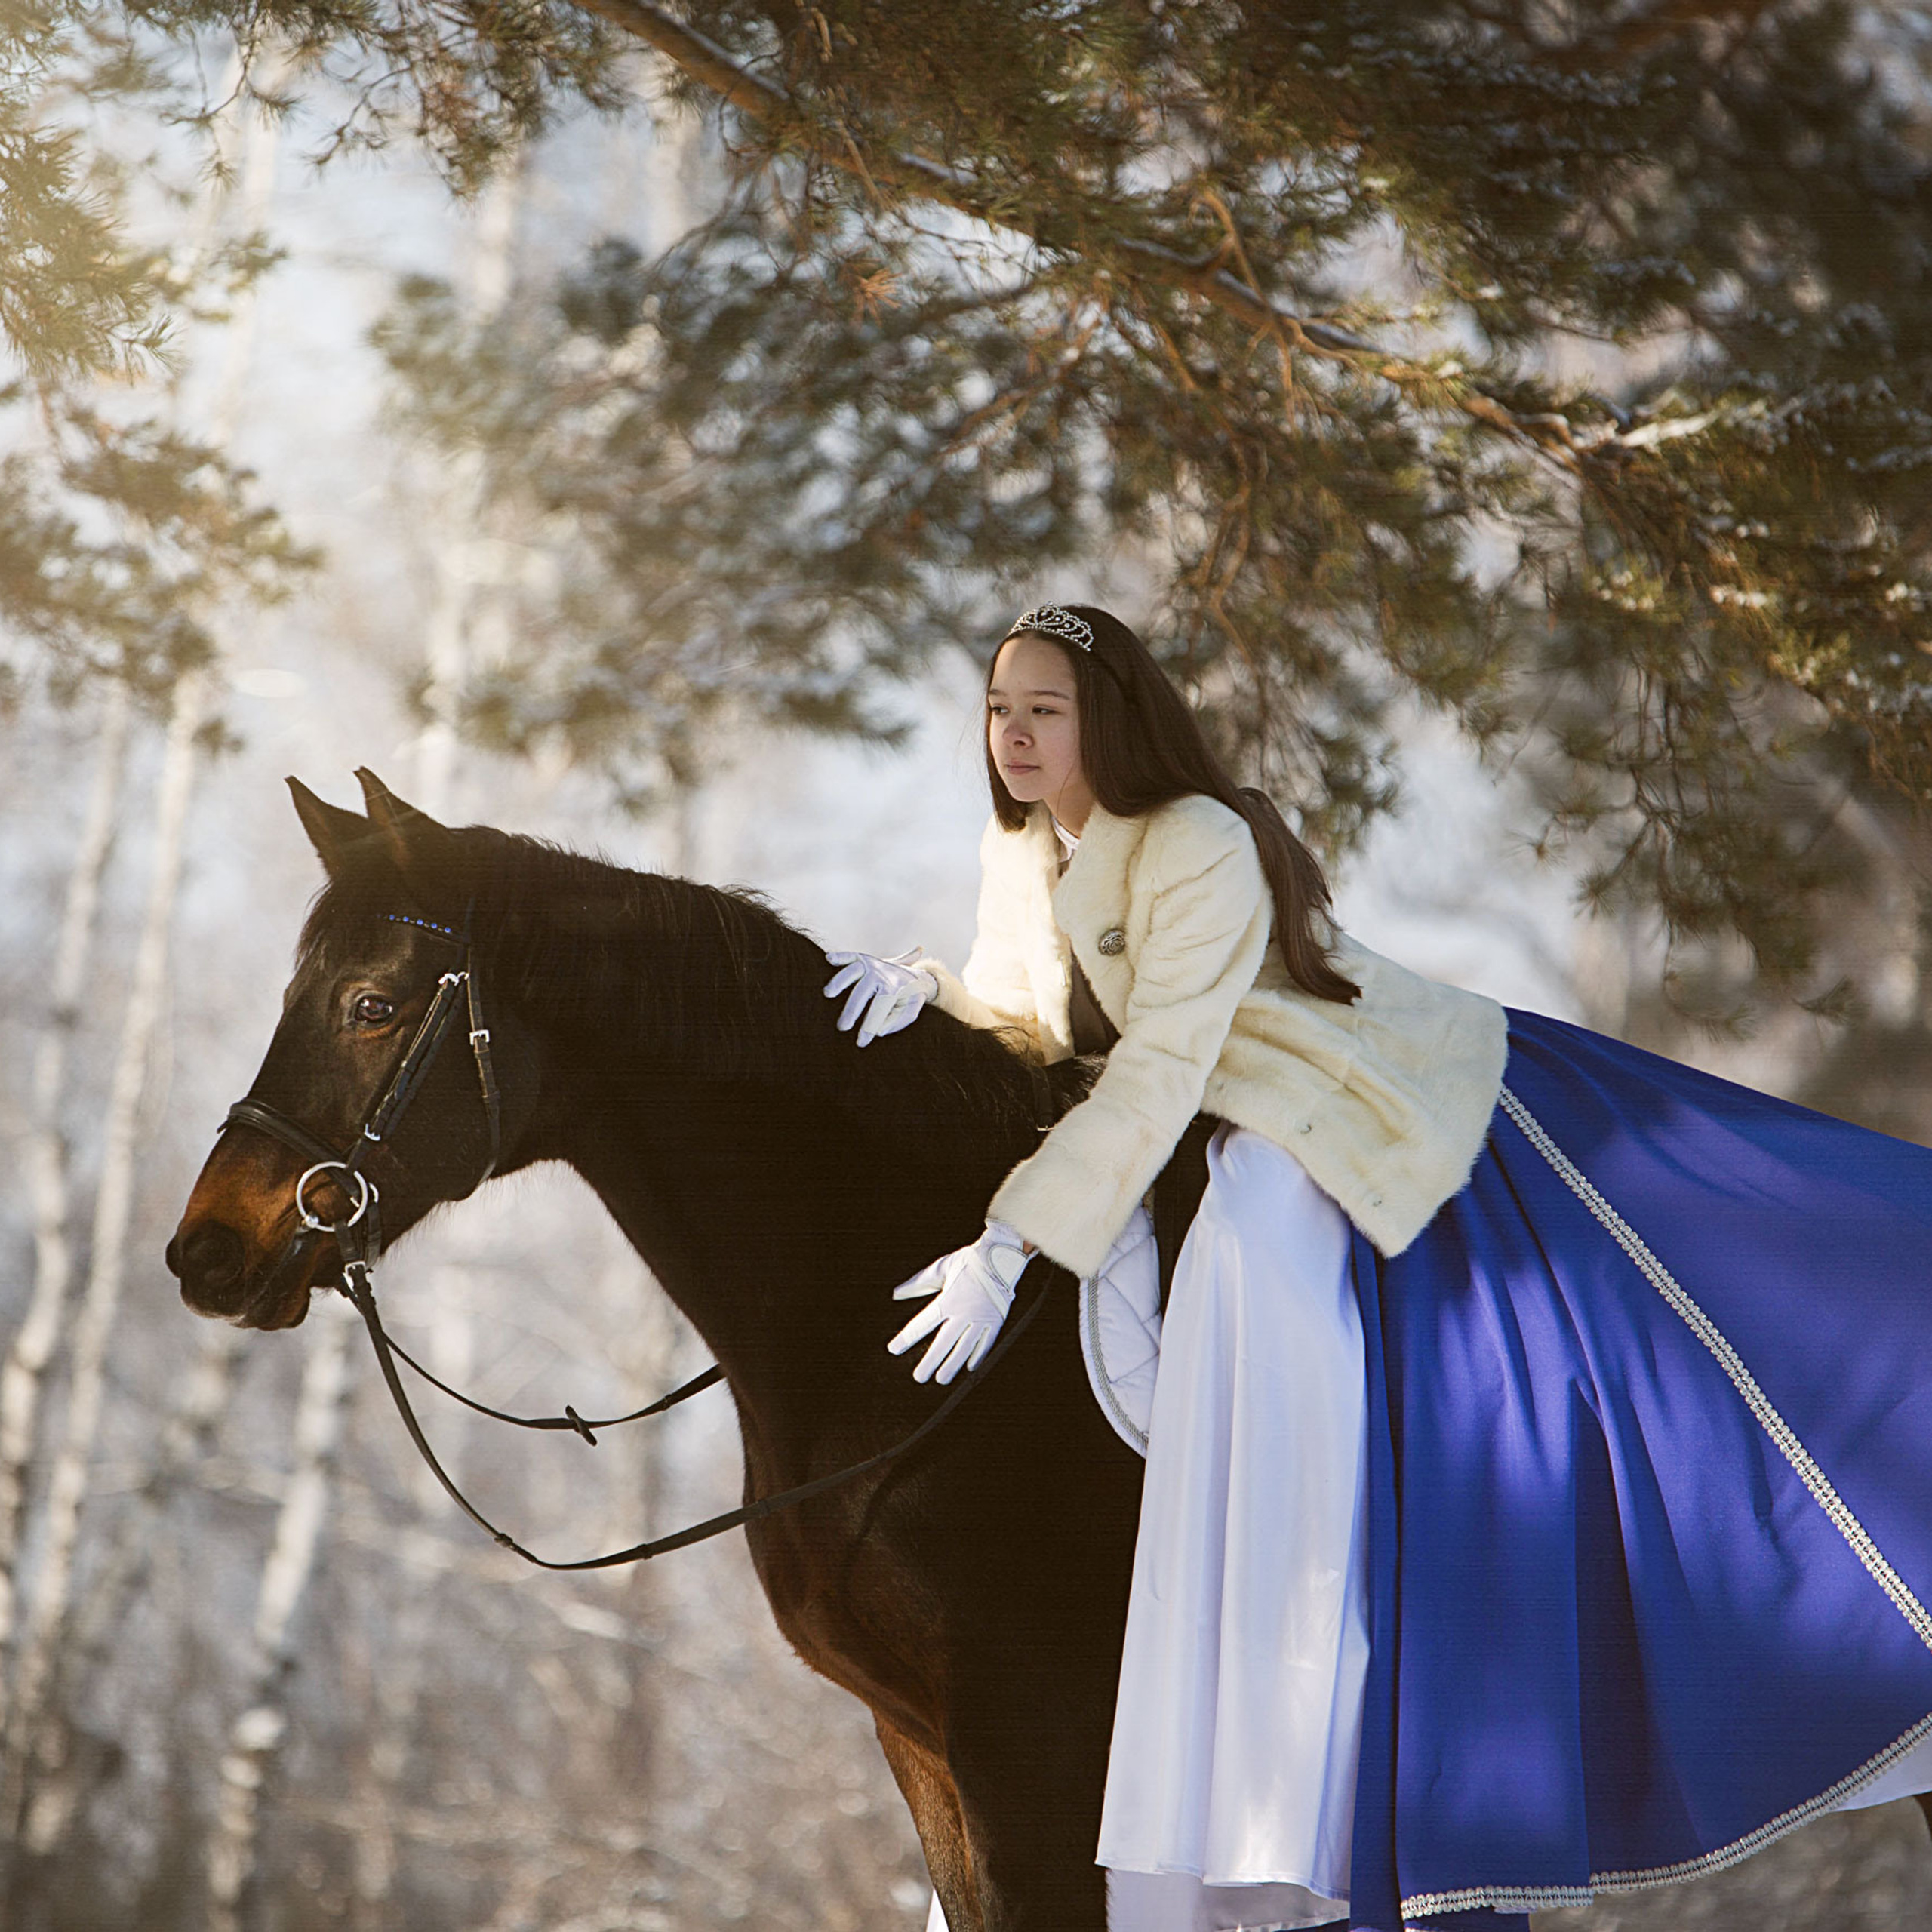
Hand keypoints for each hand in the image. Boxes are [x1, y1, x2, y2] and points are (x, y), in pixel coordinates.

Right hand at [823, 947, 936, 1046]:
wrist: (915, 976)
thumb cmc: (910, 998)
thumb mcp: (911, 1010)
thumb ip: (897, 1022)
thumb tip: (879, 1032)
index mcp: (895, 988)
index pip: (880, 1008)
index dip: (869, 1026)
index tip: (860, 1042)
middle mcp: (881, 975)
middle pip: (863, 991)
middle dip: (852, 1009)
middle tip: (842, 1027)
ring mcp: (871, 965)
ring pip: (853, 971)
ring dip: (839, 981)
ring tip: (827, 994)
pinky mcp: (863, 959)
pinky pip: (850, 956)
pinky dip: (840, 956)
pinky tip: (829, 958)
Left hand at [888, 1221, 1033, 1383]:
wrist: (1003, 1255)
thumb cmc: (969, 1260)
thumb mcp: (941, 1268)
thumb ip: (919, 1283)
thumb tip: (897, 1293)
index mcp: (948, 1300)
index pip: (923, 1324)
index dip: (907, 1338)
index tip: (894, 1349)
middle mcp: (964, 1313)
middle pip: (943, 1343)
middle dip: (930, 1362)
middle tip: (919, 1377)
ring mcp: (982, 1319)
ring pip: (964, 1348)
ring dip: (952, 1366)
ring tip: (941, 1378)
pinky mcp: (996, 1320)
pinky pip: (986, 1343)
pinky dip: (977, 1356)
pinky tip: (969, 1367)